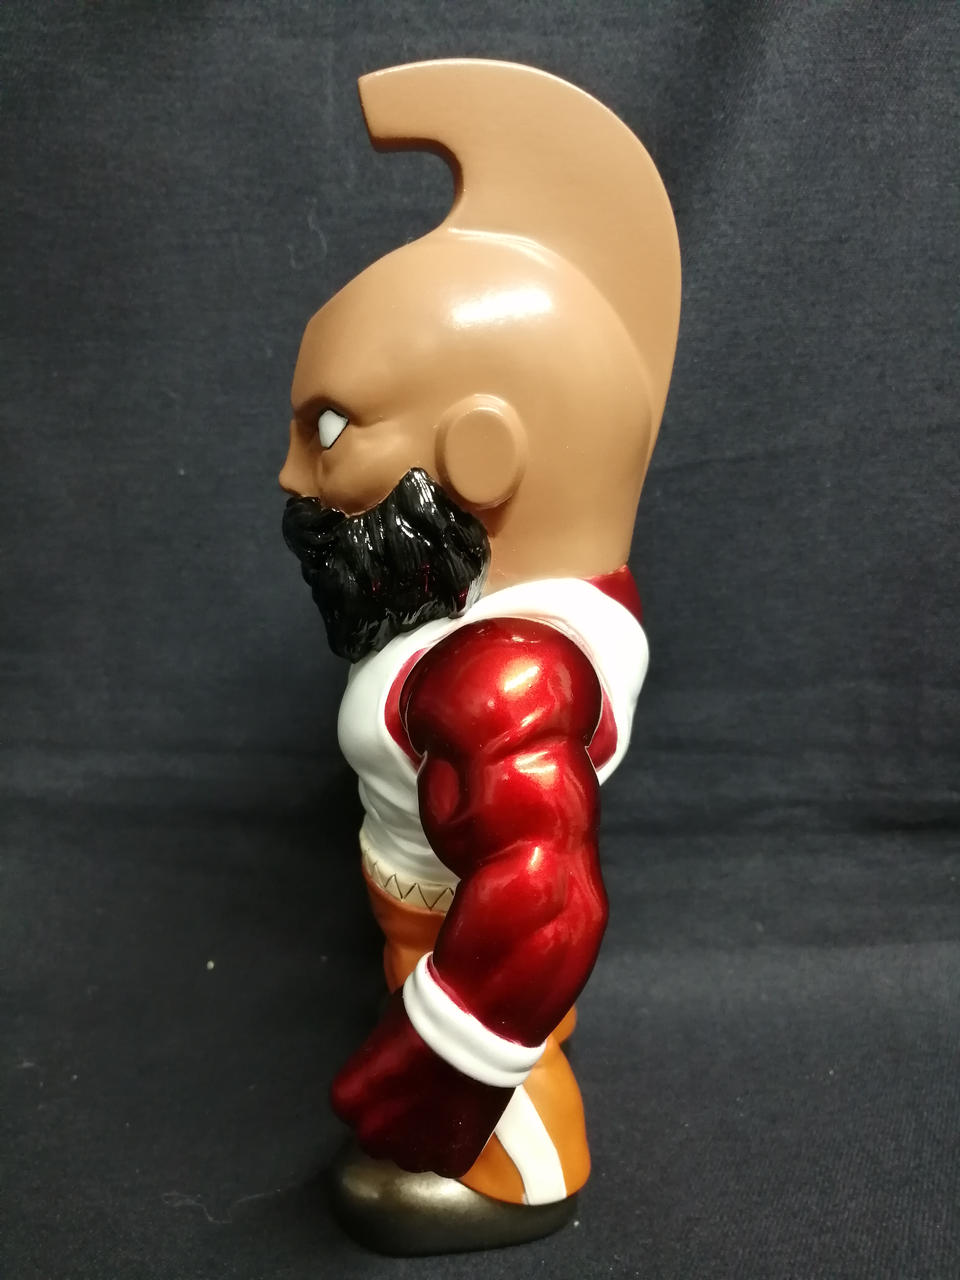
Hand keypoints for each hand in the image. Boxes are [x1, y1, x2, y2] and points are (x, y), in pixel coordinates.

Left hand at [331, 992, 512, 1176]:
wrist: (479, 1027)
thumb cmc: (426, 1015)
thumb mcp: (386, 1028)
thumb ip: (378, 1057)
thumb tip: (386, 1060)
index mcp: (348, 1099)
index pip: (353, 1105)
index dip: (377, 1090)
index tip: (397, 1076)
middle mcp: (371, 1134)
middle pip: (378, 1135)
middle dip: (394, 1120)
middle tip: (420, 1093)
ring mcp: (411, 1154)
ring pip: (411, 1154)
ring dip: (422, 1136)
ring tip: (445, 1105)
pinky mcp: (451, 1162)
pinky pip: (445, 1160)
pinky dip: (453, 1144)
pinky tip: (463, 1116)